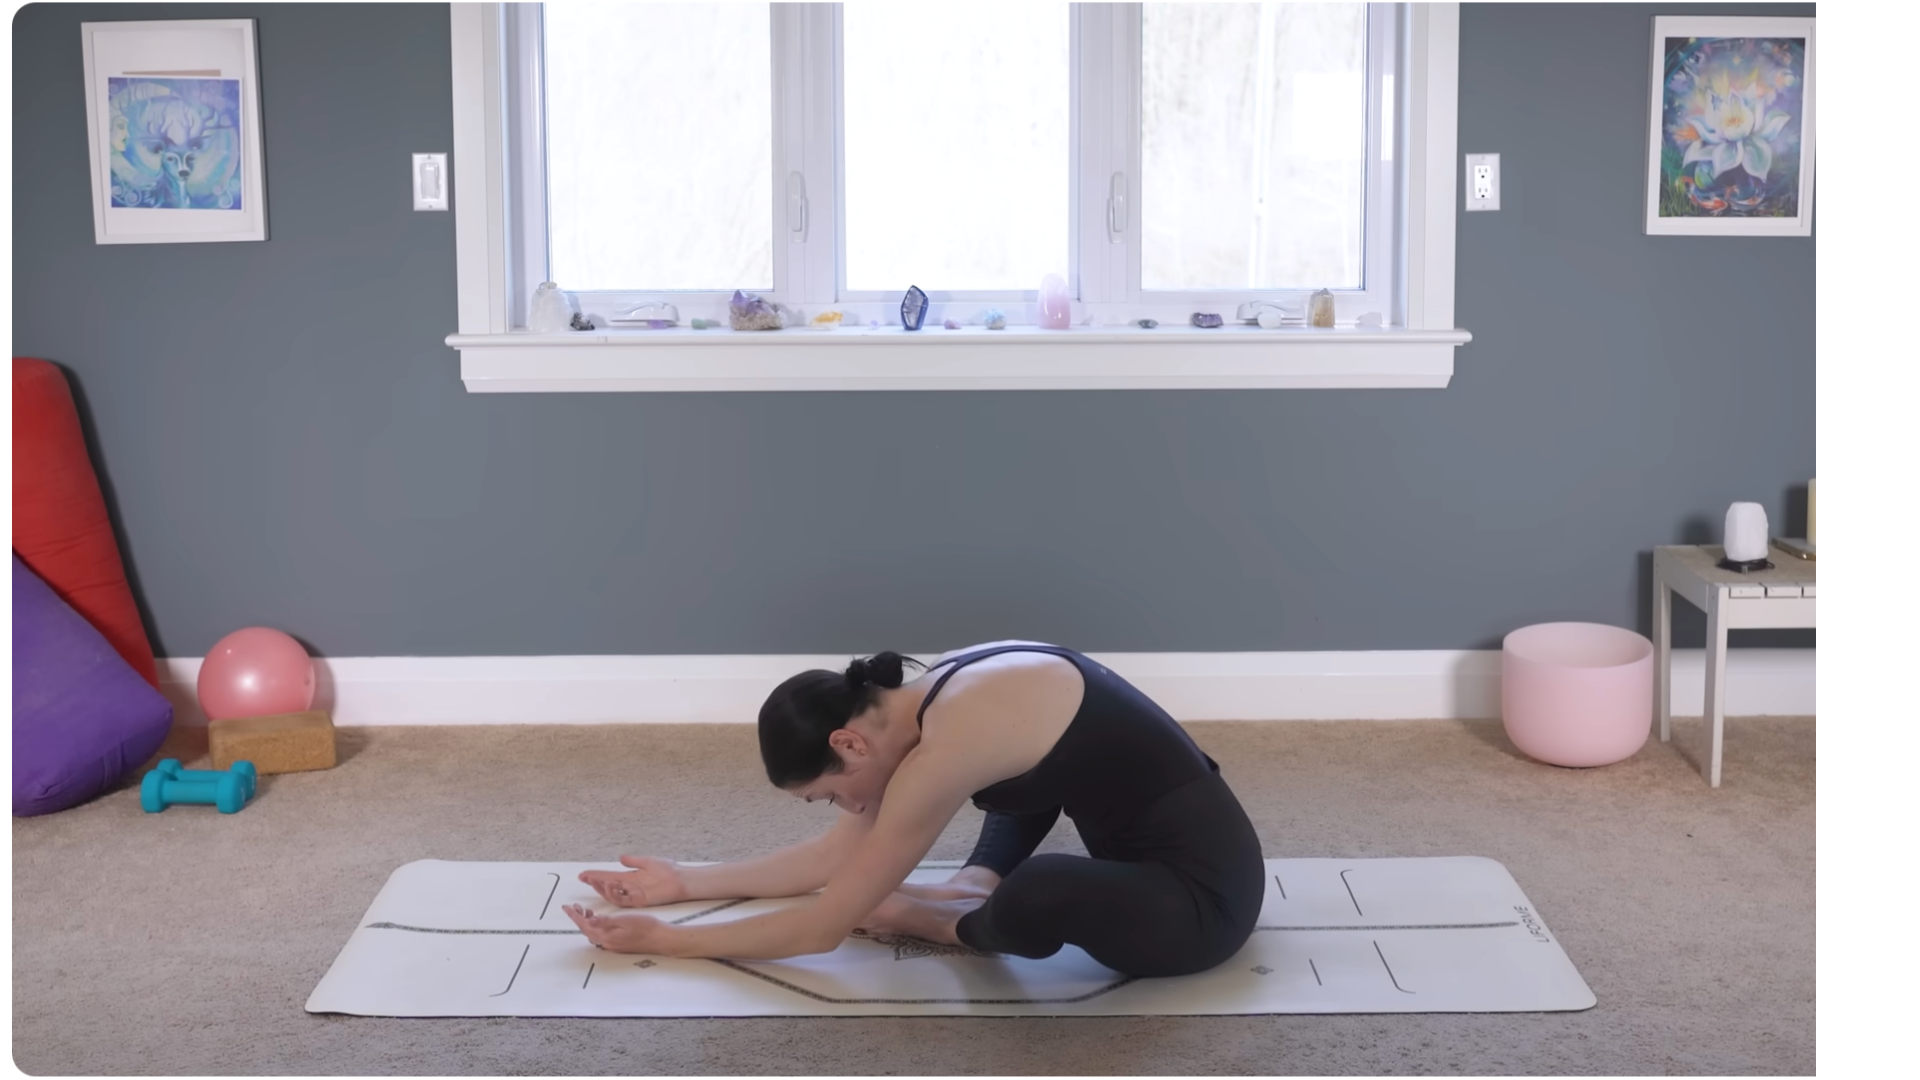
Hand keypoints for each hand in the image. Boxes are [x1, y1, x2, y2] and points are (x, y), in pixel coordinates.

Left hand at [562, 904, 680, 954]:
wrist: (661, 939)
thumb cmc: (647, 928)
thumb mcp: (625, 920)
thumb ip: (606, 921)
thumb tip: (589, 920)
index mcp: (607, 935)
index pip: (584, 925)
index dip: (574, 915)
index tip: (567, 907)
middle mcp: (608, 942)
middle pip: (586, 930)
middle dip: (578, 918)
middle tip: (574, 907)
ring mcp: (613, 945)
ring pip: (593, 933)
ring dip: (587, 922)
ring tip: (587, 910)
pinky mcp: (619, 944)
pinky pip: (601, 935)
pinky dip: (597, 926)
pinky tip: (601, 920)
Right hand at [578, 855, 688, 907]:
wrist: (680, 879)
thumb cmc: (668, 870)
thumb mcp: (647, 861)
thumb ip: (633, 861)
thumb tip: (620, 858)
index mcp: (631, 877)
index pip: (609, 876)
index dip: (596, 875)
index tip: (584, 874)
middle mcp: (630, 887)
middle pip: (607, 886)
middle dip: (594, 883)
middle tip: (584, 878)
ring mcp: (634, 895)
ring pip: (612, 895)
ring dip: (602, 888)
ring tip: (594, 881)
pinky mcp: (639, 901)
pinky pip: (622, 900)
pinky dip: (614, 894)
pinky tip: (609, 885)